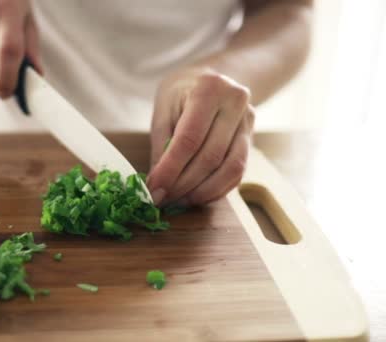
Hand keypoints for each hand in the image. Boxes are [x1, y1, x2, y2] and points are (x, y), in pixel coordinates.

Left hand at [146, 67, 254, 206]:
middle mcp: (235, 103)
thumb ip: (161, 144)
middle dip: (184, 184)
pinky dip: (217, 189)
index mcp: (209, 89)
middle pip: (210, 156)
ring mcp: (248, 122)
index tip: (154, 189)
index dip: (171, 169)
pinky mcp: (251, 139)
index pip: (189, 139)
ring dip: (202, 191)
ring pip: (230, 169)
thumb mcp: (164, 109)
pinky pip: (238, 172)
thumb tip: (158, 184)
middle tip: (162, 198)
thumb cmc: (182, 92)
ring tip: (179, 200)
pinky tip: (197, 196)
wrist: (214, 77)